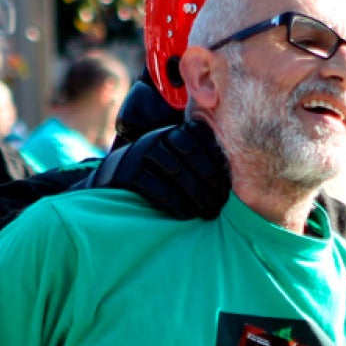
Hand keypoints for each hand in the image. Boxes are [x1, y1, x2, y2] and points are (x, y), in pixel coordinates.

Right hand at [86, 120, 229, 218]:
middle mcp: (158, 136)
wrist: (114, 176)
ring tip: (208, 213)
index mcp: (174, 131)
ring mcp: (141, 152)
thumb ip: (199, 160)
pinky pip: (158, 188)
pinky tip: (186, 214)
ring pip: (177, 172)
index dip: (218, 164)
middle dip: (209, 183)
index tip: (227, 188)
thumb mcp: (176, 157)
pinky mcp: (128, 172)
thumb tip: (231, 181)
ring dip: (196, 196)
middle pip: (191, 156)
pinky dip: (175, 203)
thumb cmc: (156, 171)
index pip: (202, 141)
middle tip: (220, 205)